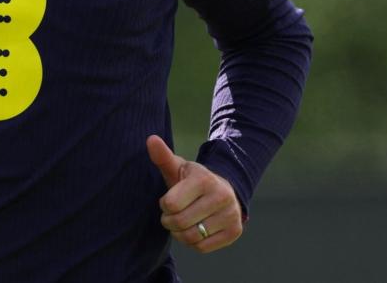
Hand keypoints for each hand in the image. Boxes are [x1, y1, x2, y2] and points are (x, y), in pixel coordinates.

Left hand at [146, 135, 243, 252]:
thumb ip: (162, 156)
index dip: (164, 205)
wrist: (222, 190)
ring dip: (179, 234)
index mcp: (204, 179)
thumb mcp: (177, 167)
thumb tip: (151, 139)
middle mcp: (221, 196)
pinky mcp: (235, 231)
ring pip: (192, 237)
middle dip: (169, 221)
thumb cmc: (191, 180)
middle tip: (171, 215)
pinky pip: (203, 248)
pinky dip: (192, 243)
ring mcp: (231, 215)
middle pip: (180, 222)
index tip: (168, 200)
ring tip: (181, 224)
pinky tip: (194, 230)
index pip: (170, 204)